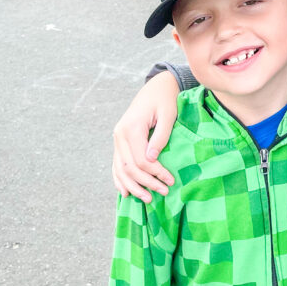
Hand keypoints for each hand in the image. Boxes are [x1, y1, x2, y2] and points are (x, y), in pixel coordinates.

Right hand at [112, 71, 179, 201]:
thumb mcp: (168, 115)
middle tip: (163, 192)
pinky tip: (126, 192)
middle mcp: (120, 134)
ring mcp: (117, 138)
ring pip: (121, 169)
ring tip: (147, 198)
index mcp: (131, 127)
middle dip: (146, 183)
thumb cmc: (165, 100)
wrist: (156, 87)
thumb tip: (152, 160)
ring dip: (133, 186)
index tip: (170, 181)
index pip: (141, 159)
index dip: (155, 173)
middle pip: (130, 167)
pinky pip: (116, 164)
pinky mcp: (119, 140)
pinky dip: (120, 179)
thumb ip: (160, 136)